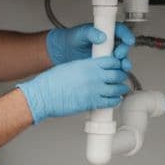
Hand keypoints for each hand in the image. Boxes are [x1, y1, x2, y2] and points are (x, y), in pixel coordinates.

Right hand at [16, 56, 133, 123]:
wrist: (44, 95)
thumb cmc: (51, 82)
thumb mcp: (70, 67)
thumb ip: (84, 67)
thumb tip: (91, 69)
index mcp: (88, 65)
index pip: (111, 61)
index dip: (117, 64)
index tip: (117, 66)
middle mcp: (93, 76)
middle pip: (117, 74)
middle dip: (121, 76)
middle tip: (120, 78)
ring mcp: (94, 90)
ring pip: (117, 89)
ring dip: (120, 89)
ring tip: (121, 90)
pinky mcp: (92, 103)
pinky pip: (110, 102)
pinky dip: (115, 101)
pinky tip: (114, 100)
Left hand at [45, 23, 134, 64]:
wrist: (63, 52)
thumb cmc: (72, 39)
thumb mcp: (80, 33)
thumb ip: (90, 33)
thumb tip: (101, 36)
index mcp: (106, 31)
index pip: (120, 31)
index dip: (126, 35)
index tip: (128, 40)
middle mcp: (109, 43)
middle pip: (124, 46)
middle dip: (124, 51)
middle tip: (119, 54)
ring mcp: (108, 55)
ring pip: (122, 59)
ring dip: (124, 63)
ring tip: (121, 66)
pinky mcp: (105, 66)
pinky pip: (115, 69)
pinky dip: (118, 71)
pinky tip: (116, 73)